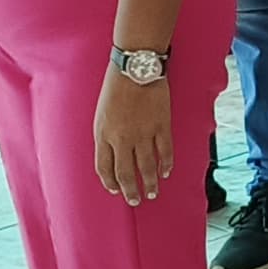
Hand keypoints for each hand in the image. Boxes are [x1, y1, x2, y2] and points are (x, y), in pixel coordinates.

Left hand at [94, 69, 171, 205]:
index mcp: (103, 134)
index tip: (115, 189)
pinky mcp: (161, 126)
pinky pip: (164, 152)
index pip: (104, 168)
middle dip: (130, 191)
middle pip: (125, 173)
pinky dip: (165, 165)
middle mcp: (122, 138)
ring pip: (146, 167)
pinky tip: (166, 172)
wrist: (136, 67)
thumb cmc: (116, 86)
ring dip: (150, 183)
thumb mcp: (101, 112)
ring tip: (152, 193)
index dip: (110, 182)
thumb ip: (106, 134)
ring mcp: (143, 133)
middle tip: (135, 201)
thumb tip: (113, 154)